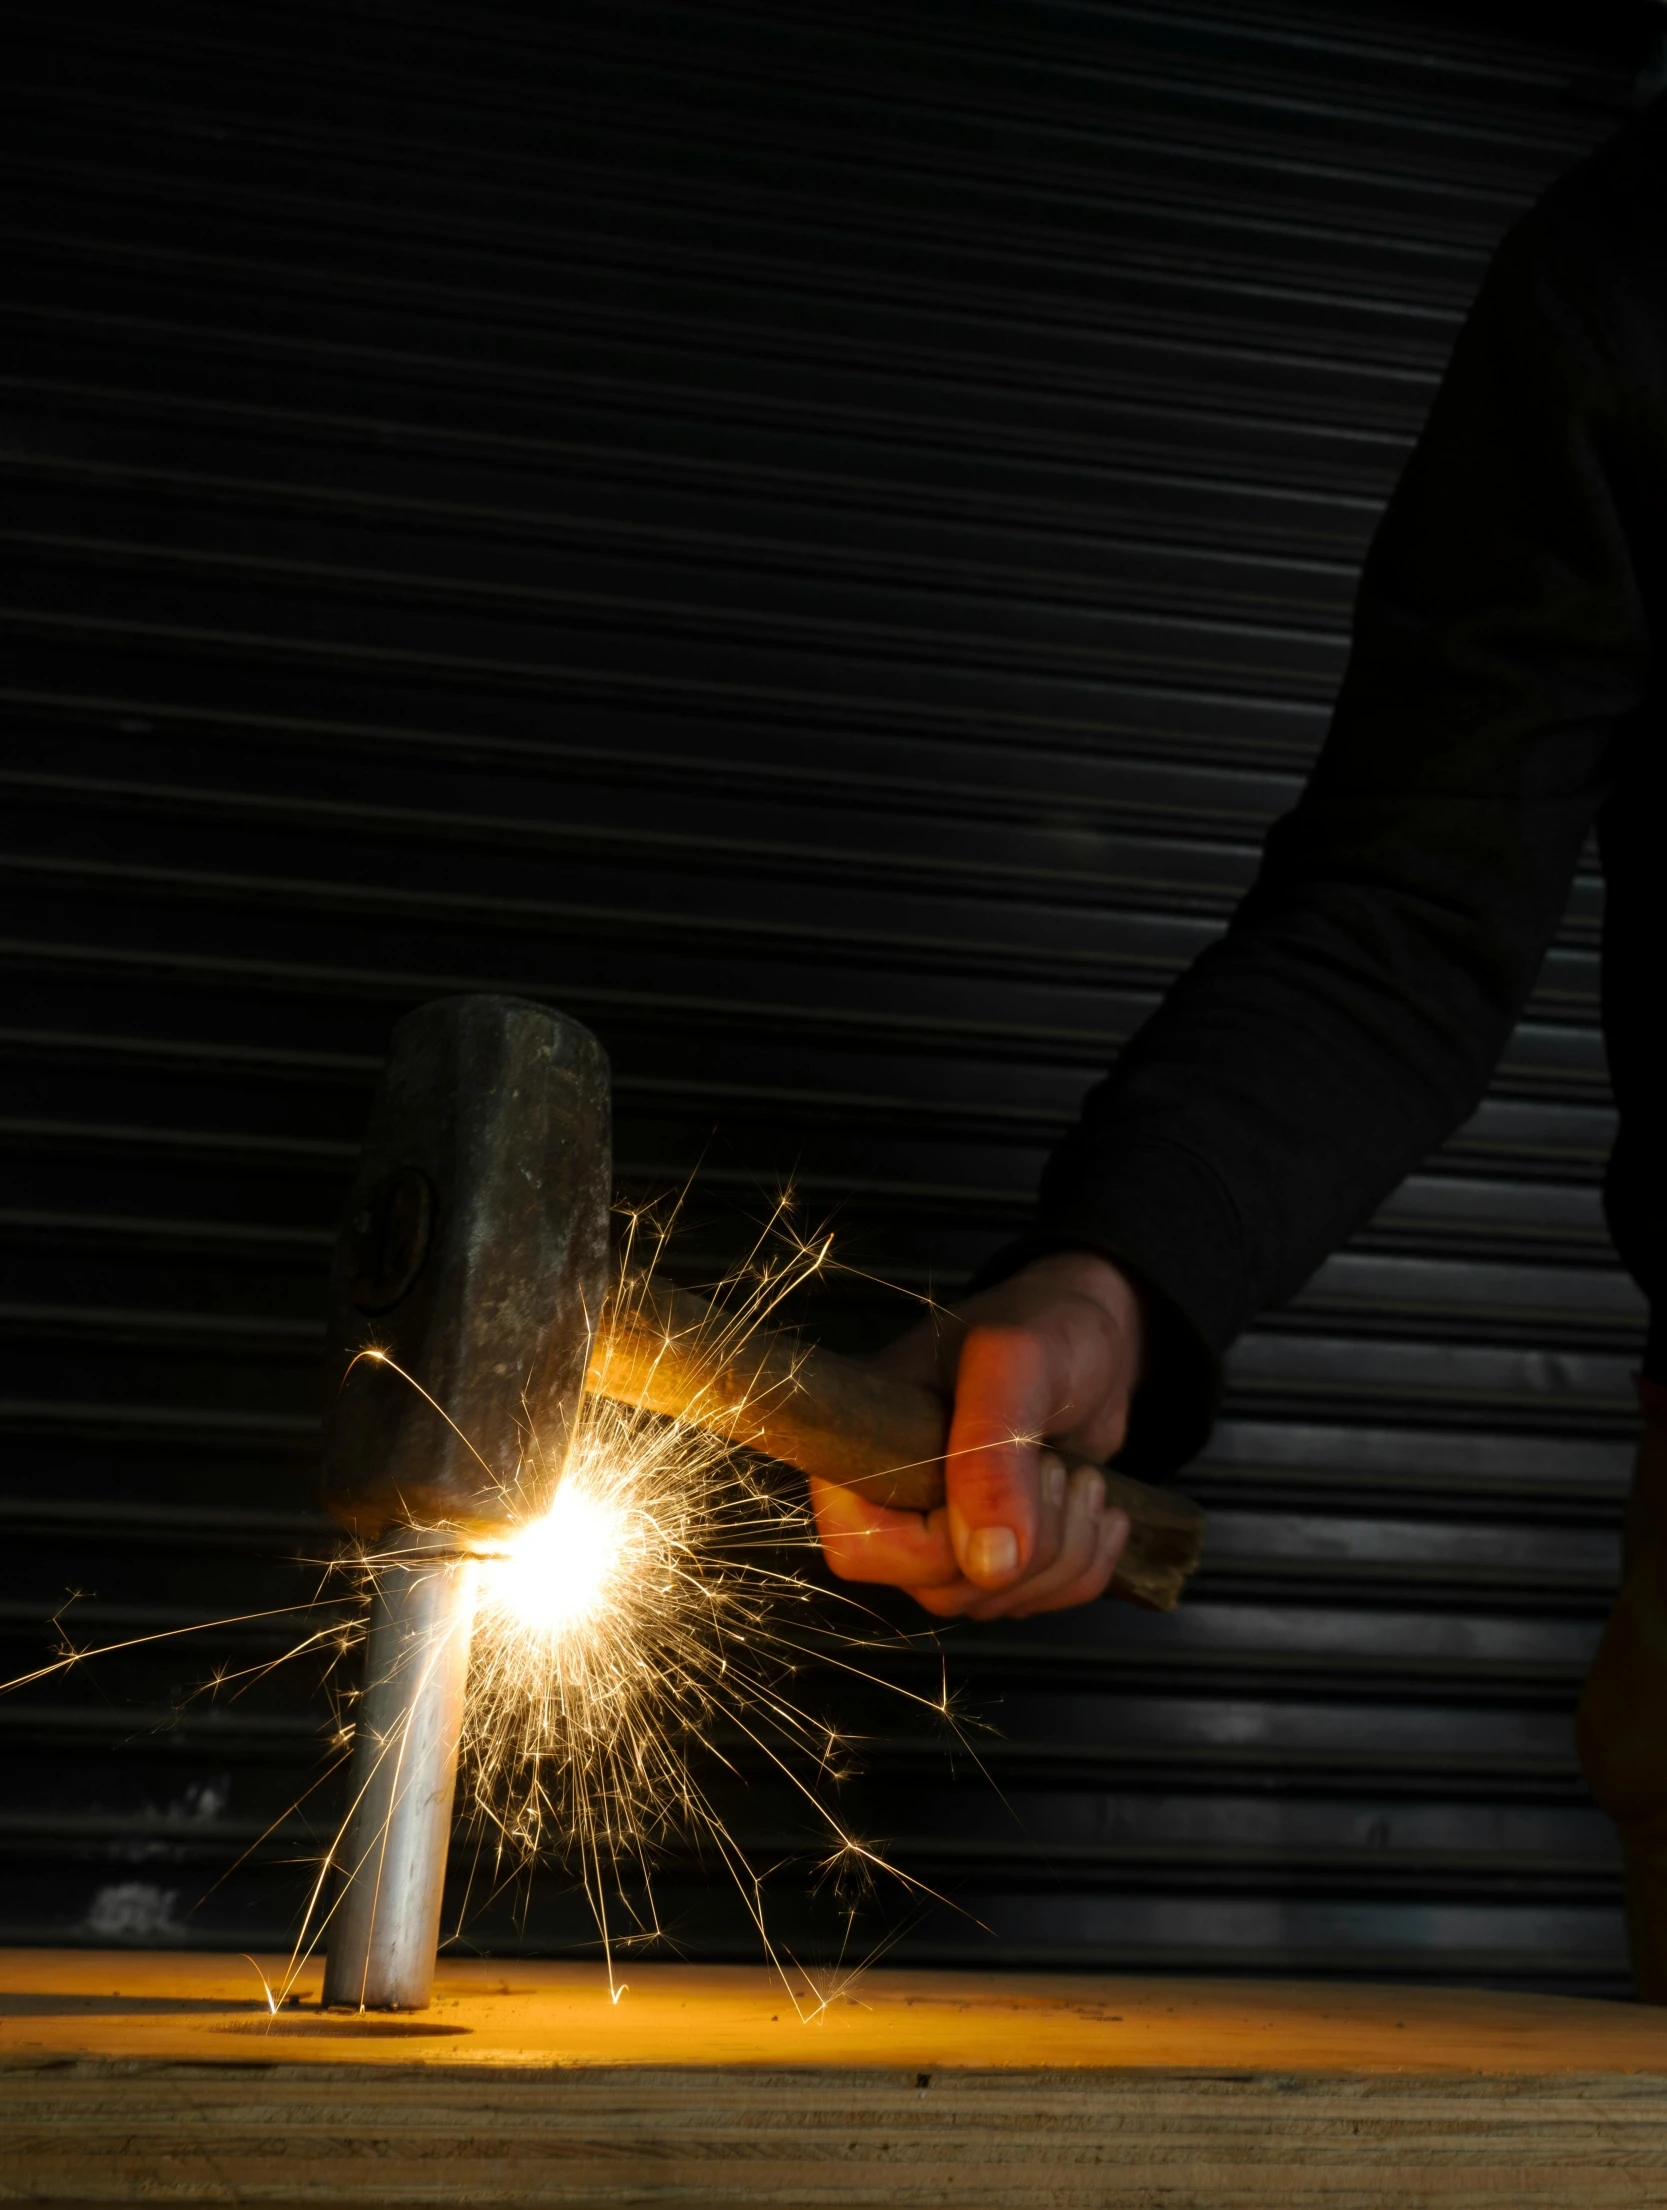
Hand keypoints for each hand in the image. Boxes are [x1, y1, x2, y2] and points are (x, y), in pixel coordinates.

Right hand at [811, 1251, 1144, 1618]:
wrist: (1095, 1341)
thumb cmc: (1043, 1326)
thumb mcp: (1015, 1365)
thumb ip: (992, 1455)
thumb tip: (988, 1563)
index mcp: (863, 1447)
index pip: (861, 1547)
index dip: (940, 1543)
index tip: (1009, 1481)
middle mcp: (891, 1500)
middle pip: (938, 1589)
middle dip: (1027, 1545)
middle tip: (1061, 1470)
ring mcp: (943, 1534)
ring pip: (990, 1602)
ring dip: (1064, 1554)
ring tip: (1084, 1479)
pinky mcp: (994, 1552)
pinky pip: (1035, 1605)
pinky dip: (1084, 1568)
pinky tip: (1101, 1511)